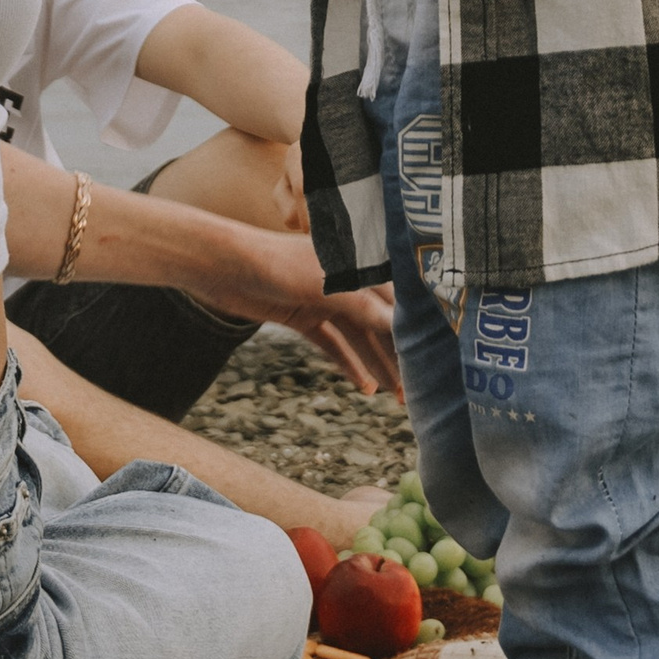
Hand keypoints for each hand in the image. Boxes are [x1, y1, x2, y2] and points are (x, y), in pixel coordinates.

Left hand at [235, 224, 401, 396]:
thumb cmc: (274, 263)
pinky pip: (332, 343)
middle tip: (417, 388)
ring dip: (376, 364)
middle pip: (380, 321)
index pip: (397, 298)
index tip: (438, 354)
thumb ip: (362, 306)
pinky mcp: (302, 316)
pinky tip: (363, 386)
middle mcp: (345, 279)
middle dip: (398, 353)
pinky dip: (347, 363)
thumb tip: (400, 326)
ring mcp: (323, 298)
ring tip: (396, 396)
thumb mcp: (323, 286)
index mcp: (356, 263)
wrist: (220, 265)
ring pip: (358, 336)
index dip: (417, 326)